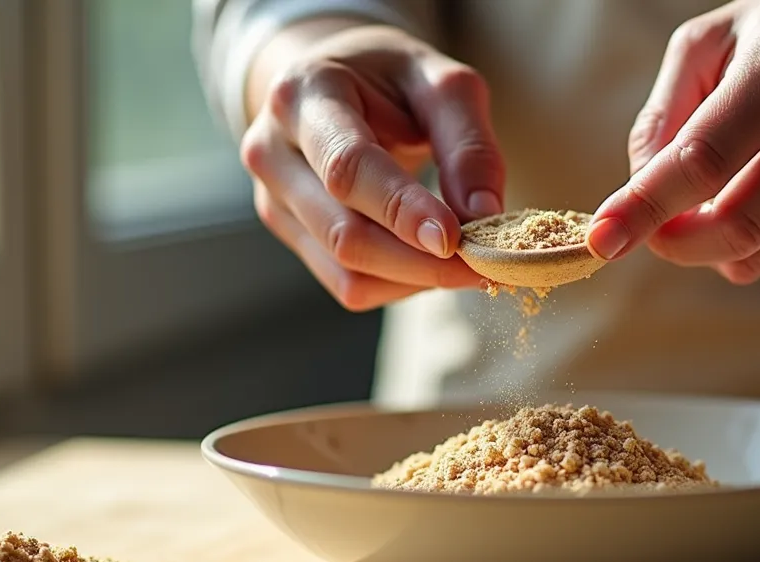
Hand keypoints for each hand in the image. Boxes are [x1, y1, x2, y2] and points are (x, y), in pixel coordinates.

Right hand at [241, 22, 503, 309]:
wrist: (333, 82)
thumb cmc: (391, 79)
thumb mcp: (441, 84)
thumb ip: (468, 143)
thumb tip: (485, 215)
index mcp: (304, 95)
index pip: (347, 167)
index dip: (401, 209)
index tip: (454, 239)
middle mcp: (273, 150)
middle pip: (344, 232)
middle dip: (421, 260)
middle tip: (486, 264)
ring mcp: (273, 198)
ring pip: (347, 271)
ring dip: (416, 278)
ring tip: (465, 261)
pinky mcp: (290, 234)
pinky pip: (349, 284)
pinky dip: (400, 284)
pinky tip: (430, 262)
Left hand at [590, 0, 759, 283]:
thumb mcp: (725, 34)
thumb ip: (667, 109)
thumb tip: (637, 186)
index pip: (698, 162)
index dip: (643, 209)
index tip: (602, 239)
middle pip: (733, 226)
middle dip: (677, 243)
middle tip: (656, 232)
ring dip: (720, 243)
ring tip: (725, 194)